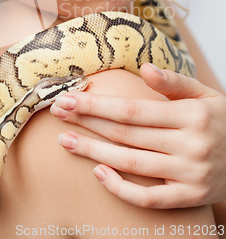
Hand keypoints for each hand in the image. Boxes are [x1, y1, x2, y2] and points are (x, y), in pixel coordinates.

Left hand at [50, 63, 225, 208]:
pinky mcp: (190, 198)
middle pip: (126, 134)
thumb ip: (175, 82)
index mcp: (192, 115)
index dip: (98, 104)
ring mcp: (190, 174)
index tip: (69, 97)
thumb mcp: (206, 94)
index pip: (133, 110)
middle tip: (58, 112)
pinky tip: (97, 173)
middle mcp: (190, 145)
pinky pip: (149, 198)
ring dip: (93, 152)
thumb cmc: (223, 121)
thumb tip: (145, 68)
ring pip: (131, 164)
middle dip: (88, 122)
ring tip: (65, 140)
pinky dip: (121, 188)